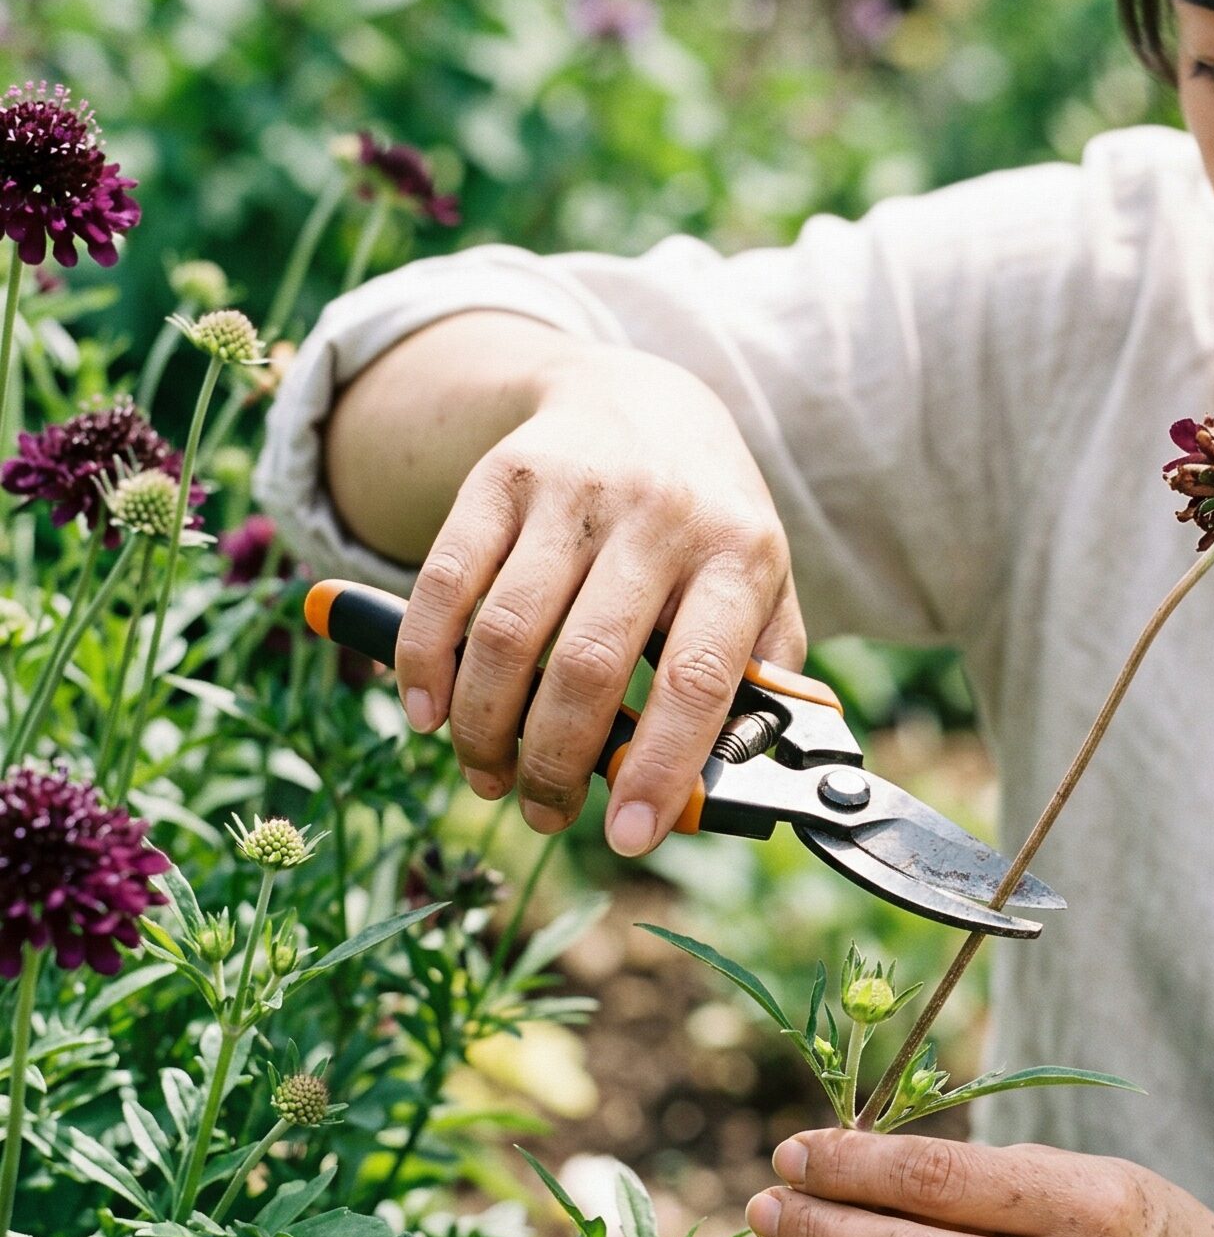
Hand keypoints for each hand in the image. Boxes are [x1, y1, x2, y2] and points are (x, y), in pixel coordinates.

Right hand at [389, 340, 805, 854]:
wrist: (645, 399)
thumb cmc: (710, 527)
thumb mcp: (766, 588)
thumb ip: (763, 681)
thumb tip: (733, 782)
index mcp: (738, 553)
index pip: (696, 676)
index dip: (660, 765)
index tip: (633, 836)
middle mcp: (658, 515)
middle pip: (587, 665)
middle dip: (556, 763)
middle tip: (545, 813)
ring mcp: (574, 492)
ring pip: (507, 634)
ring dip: (486, 729)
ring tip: (490, 776)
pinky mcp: (500, 478)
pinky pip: (445, 582)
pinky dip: (424, 661)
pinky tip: (430, 714)